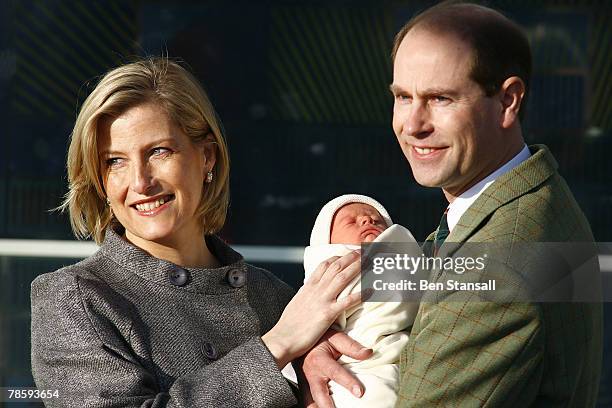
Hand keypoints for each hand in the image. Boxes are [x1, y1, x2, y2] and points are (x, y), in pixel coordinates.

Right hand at [262, 251, 362, 367]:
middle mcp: (316, 290)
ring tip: (368, 262)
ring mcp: (322, 300)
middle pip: (336, 267)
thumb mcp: (297, 303)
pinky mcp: (327, 314)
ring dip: (356, 268)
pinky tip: (370, 291)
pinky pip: (346, 301)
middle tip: (363, 252)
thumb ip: (306, 294)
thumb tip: (310, 290)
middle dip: (350, 258)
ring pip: (342, 278)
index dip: (338, 258)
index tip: (347, 254)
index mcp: (308, 287)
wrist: (282, 338)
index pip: (324, 265)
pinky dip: (359, 295)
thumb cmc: (288, 325)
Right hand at [299, 329, 372, 407]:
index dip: (348, 382)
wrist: (302, 342)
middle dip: (328, 407)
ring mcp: (306, 384)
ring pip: (310, 403)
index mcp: (319, 360)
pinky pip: (309, 402)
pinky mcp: (305, 389)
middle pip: (319, 395)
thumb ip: (351, 346)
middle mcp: (311, 375)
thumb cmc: (321, 340)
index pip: (336, 373)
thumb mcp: (336, 338)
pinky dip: (316, 407)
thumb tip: (368, 353)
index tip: (360, 392)